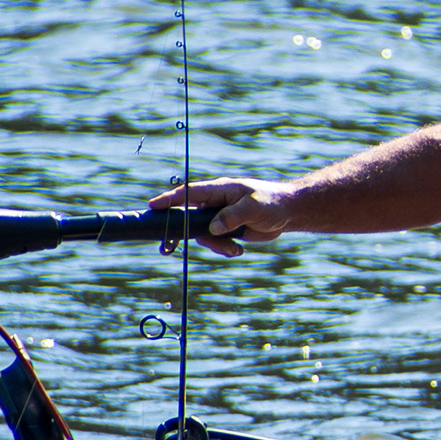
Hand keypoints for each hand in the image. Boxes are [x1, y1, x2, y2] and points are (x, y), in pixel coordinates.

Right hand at [148, 177, 285, 254]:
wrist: (287, 213)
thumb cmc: (272, 202)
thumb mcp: (254, 207)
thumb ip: (232, 216)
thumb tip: (214, 228)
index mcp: (219, 190)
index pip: (189, 193)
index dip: (170, 199)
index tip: (153, 206)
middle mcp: (214, 203)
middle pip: (188, 217)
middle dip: (179, 232)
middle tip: (165, 246)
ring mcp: (218, 217)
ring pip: (202, 235)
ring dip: (215, 245)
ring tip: (235, 249)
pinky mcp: (225, 230)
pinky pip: (214, 242)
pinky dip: (223, 249)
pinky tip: (239, 249)